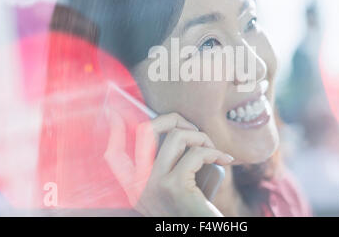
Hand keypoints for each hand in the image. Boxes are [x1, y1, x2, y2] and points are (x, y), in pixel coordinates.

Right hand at [103, 110, 233, 215]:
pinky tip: (225, 160)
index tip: (116, 113)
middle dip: (174, 118)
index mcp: (134, 188)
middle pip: (145, 132)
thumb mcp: (170, 193)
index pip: (113, 156)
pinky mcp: (175, 188)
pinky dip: (215, 152)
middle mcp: (138, 187)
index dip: (114, 131)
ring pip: (176, 136)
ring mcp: (154, 186)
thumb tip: (174, 134)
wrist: (203, 235)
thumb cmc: (192, 213)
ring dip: (200, 136)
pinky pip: (197, 153)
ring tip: (211, 149)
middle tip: (194, 130)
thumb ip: (164, 170)